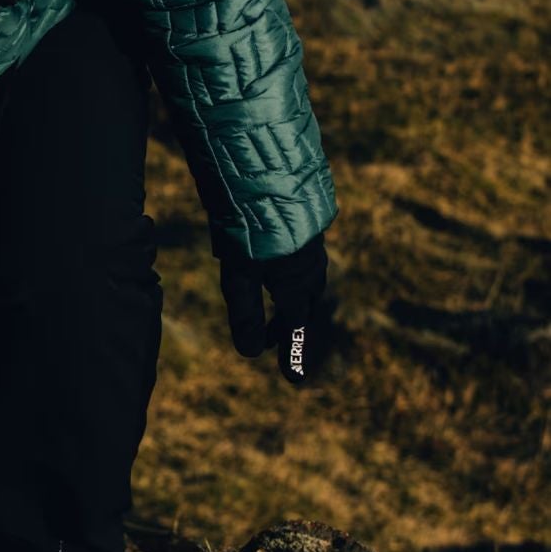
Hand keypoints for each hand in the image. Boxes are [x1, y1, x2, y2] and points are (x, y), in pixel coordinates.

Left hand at [219, 233, 329, 383]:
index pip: (294, 327)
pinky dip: (291, 271)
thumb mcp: (240, 272)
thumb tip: (248, 353)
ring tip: (280, 307)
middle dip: (288, 326)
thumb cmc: (253, 226)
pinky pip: (302, 257)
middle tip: (272, 342)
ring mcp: (309, 244)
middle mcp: (310, 267)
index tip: (295, 381)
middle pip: (303, 305)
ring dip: (292, 299)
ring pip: (305, 280)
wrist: (269, 170)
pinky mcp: (303, 224)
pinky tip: (279, 262)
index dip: (292, 353)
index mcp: (297, 284)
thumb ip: (245, 311)